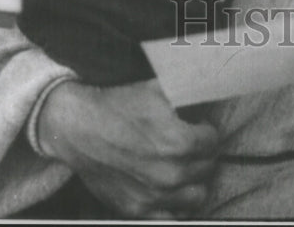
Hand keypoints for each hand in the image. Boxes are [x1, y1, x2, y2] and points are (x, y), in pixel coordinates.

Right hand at [36, 78, 217, 218]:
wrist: (78, 126)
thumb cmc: (118, 103)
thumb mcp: (158, 86)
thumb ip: (190, 88)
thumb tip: (214, 81)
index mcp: (179, 142)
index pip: (213, 141)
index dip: (206, 130)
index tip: (198, 126)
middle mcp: (170, 174)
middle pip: (207, 168)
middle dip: (202, 153)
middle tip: (190, 144)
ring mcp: (153, 196)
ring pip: (196, 196)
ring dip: (194, 180)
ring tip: (183, 166)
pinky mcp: (136, 210)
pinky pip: (171, 217)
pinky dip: (174, 205)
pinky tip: (169, 189)